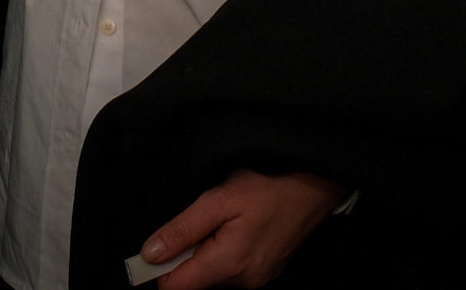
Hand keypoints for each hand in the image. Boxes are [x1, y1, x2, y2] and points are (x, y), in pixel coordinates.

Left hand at [142, 169, 348, 289]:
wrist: (315, 184)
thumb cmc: (270, 185)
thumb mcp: (219, 199)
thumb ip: (182, 230)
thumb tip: (149, 254)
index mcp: (229, 264)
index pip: (176, 287)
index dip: (157, 270)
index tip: (152, 249)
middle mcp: (245, 281)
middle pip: (195, 283)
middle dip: (185, 257)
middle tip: (198, 221)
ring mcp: (258, 279)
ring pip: (213, 277)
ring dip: (205, 254)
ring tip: (221, 220)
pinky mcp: (267, 272)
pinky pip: (232, 272)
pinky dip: (223, 254)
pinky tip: (235, 228)